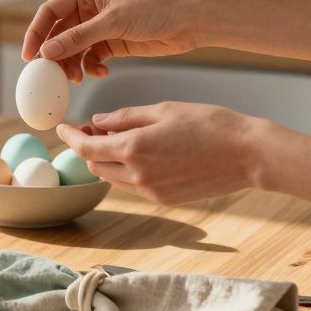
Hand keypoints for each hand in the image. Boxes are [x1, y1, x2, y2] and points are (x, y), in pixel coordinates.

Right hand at [21, 0, 202, 82]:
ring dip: (73, 64)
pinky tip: (100, 73)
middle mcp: (90, 7)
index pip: (50, 11)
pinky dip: (91, 67)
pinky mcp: (114, 42)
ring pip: (74, 48)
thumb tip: (47, 52)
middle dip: (55, 54)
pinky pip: (91, 57)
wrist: (191, 20)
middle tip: (52, 75)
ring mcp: (101, 26)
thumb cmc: (156, 9)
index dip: (37, 33)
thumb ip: (78, 38)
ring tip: (78, 78)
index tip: (30, 56)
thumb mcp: (113, 22)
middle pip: (60, 33)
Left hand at [56, 102, 267, 204]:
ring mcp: (151, 191)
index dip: (70, 136)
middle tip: (94, 128)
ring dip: (107, 160)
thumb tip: (98, 121)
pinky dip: (126, 171)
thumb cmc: (210, 124)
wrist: (249, 155)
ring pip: (112, 178)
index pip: (86, 147)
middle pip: (95, 165)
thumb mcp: (163, 110)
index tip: (61, 127)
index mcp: (134, 149)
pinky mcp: (165, 200)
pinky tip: (138, 154)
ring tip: (117, 138)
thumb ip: (125, 117)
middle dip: (88, 147)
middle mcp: (138, 175)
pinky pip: (132, 187)